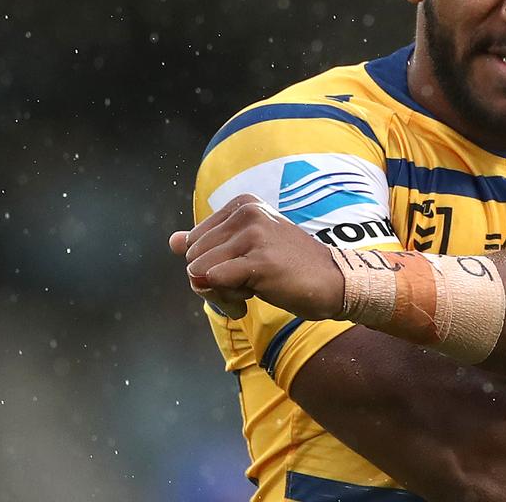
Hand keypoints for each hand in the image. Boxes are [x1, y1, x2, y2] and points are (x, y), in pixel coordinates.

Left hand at [167, 193, 344, 319]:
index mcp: (242, 205)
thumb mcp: (245, 248)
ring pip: (198, 272)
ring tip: (250, 290)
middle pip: (192, 258)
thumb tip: (172, 241)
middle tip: (244, 285)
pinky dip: (226, 299)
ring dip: (219, 293)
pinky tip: (250, 299)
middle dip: (211, 281)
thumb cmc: (290, 266)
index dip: (209, 266)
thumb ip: (207, 243)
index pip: (193, 242)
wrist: (333, 282)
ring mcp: (253, 235)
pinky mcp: (259, 261)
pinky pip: (213, 282)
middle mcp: (247, 213)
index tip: (237, 271)